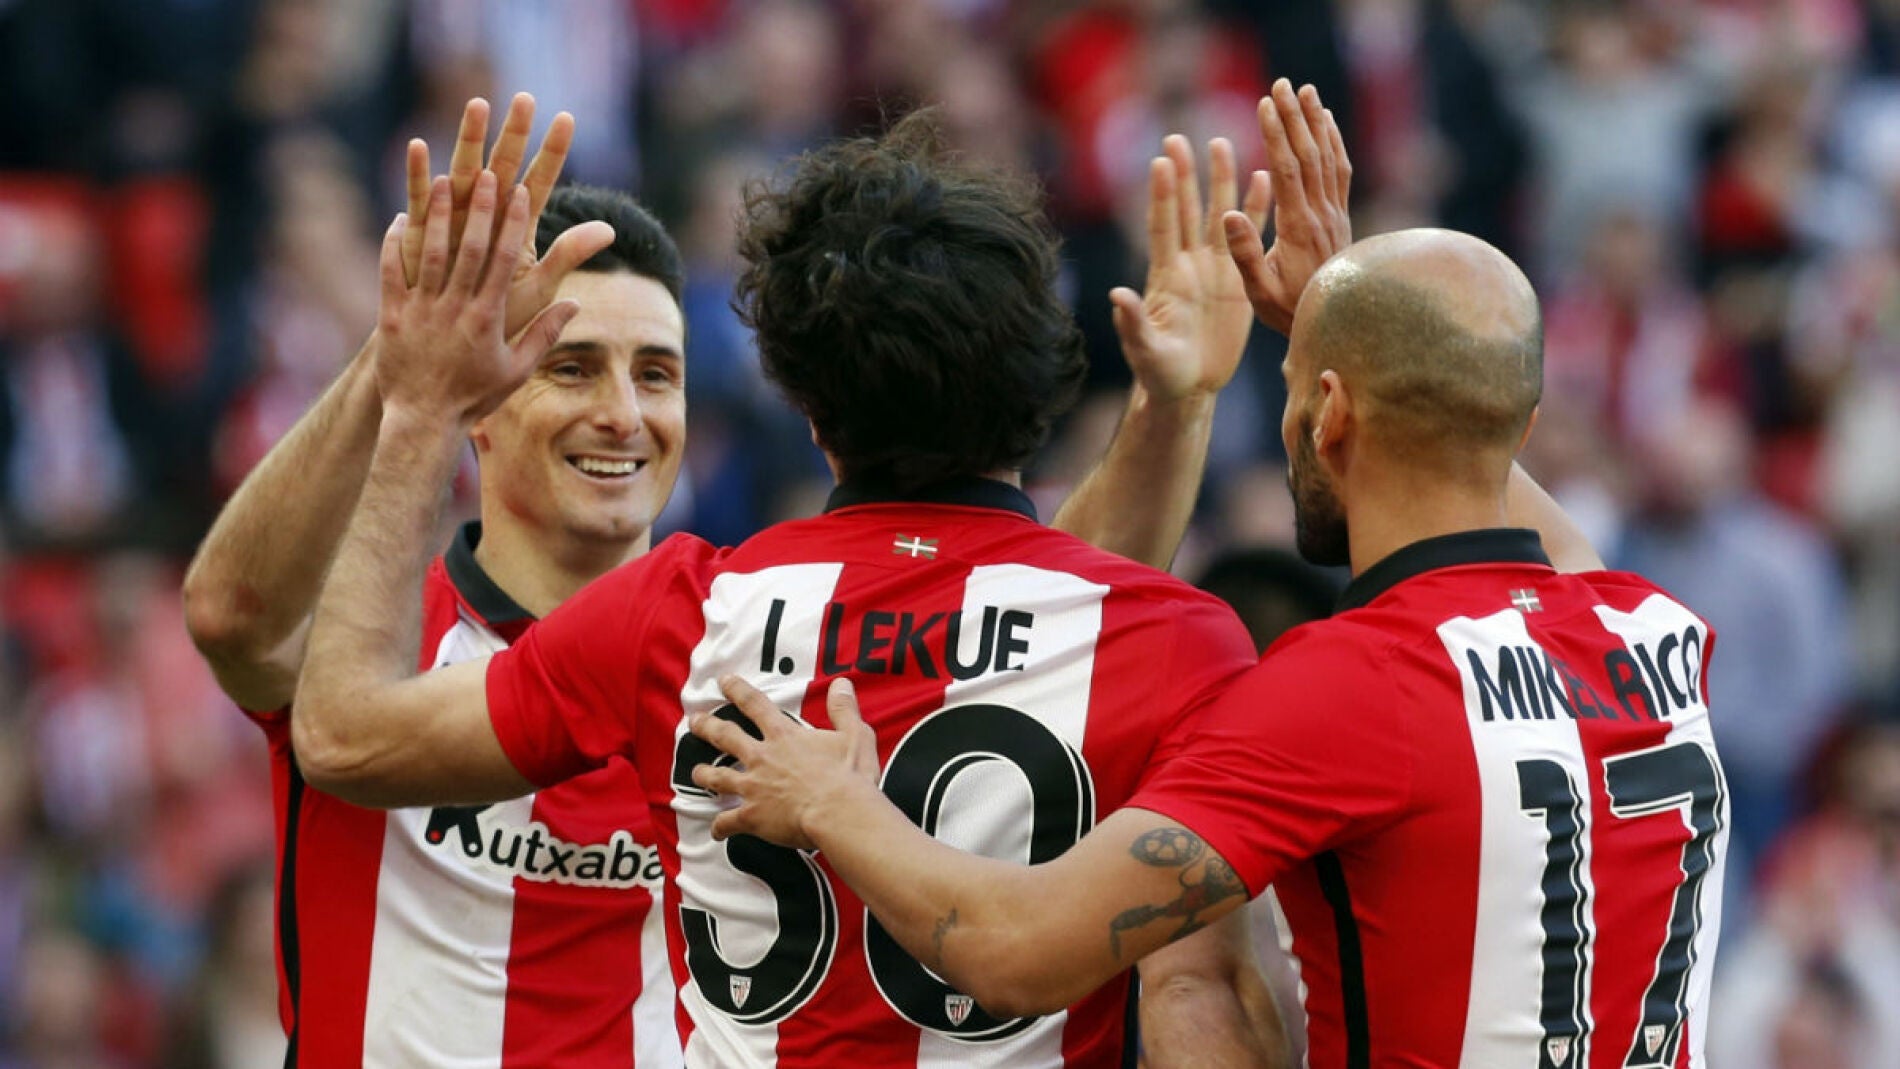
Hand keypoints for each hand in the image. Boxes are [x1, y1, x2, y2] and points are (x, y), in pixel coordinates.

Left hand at [376, 171, 580, 422]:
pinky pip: (392, 271)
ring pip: (431, 254)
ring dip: (440, 215)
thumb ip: (544, 334)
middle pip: (469, 249)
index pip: (503, 262)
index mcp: (487, 319)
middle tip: (487, 173)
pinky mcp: (392, 316)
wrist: (423, 420)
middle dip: (480, 208)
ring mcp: (421, 310)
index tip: (520, 193)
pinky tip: (404, 218)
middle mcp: (455, 309)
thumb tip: (574, 305)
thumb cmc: (474, 396)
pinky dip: (396, 244)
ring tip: (445, 180)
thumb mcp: (517, 370)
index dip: (511, 225)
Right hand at [401, 93, 584, 337]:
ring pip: (464, 172)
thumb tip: (610, 230)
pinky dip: (420, 176)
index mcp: (516, 228)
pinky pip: (420, 201)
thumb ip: (567, 256)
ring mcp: (453, 220)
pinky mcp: (421, 234)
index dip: (553, 153)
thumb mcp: (536, 286)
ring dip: (470, 140)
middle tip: (525, 98)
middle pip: (504, 168)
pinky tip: (419, 147)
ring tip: (478, 105)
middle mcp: (486, 216)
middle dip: (514, 134)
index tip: (567, 118)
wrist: (450, 348)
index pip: (540, 183)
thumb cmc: (495, 321)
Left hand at [688, 675, 881, 850]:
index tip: (724, 682)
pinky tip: (716, 830)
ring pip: (717, 777)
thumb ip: (843, 709)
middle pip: (725, 736)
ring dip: (704, 774)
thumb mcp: (854, 735)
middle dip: (707, 727)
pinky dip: (719, 826)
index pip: (755, 705)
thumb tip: (841, 684)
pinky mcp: (752, 816)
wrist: (840, 813)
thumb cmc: (849, 778)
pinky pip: (727, 821)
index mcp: (784, 736)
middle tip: (695, 721)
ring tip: (696, 772)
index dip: (737, 690)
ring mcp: (753, 787)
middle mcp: (762, 757)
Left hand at [1110, 134, 1270, 405]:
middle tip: (1178, 137)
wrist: (1188, 386)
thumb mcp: (1145, 350)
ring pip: (1218, 214)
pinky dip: (1256, 209)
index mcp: (1165, 278)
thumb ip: (1133, 323)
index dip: (1161, 195)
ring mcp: (1212, 268)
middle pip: (1185, 209)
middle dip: (1183, 174)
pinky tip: (1266, 179)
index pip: (1163, 227)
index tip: (1159, 161)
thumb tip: (1117, 296)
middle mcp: (1188, 264)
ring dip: (1220, 180)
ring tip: (1221, 142)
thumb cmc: (1160, 373)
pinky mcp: (1237, 278)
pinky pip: (1249, 237)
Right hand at [1224, 79, 1352, 334]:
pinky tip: (1327, 123)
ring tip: (1307, 90)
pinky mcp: (1341, 218)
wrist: (1335, 325)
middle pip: (1310, 155)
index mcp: (1297, 229)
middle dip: (1295, 117)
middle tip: (1283, 84)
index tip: (1265, 105)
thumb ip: (1245, 254)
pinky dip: (1334, 142)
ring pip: (1329, 158)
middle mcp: (1322, 215)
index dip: (1277, 136)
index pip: (1287, 171)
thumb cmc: (1288, 312)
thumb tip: (1228, 214)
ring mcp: (1335, 215)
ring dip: (1317, 122)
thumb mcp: (1258, 293)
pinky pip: (1340, 172)